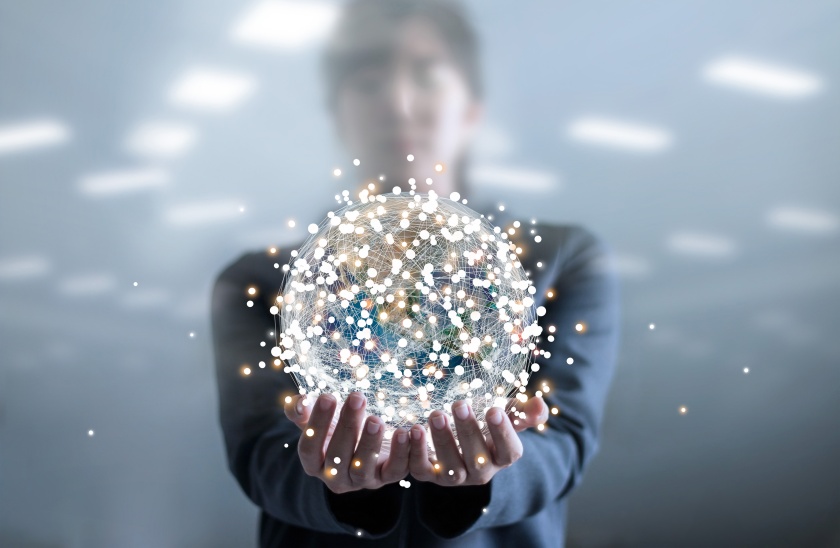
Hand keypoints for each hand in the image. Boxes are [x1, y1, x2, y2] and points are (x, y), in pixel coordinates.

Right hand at [284, 391, 410, 493]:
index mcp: (314, 464)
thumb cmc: (337, 429)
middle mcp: (335, 478)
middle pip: (338, 456)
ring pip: (363, 468)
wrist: (367, 444)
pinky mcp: (387, 478)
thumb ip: (303, 411)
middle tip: (356, 398)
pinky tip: (403, 432)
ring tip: (376, 420)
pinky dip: (400, 453)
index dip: (316, 424)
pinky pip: (394, 470)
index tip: (327, 396)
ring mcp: (361, 481)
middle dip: (347, 426)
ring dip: (370, 444)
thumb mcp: (320, 420)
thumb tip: (297, 401)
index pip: (309, 449)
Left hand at [408, 396, 548, 486]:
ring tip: (436, 414)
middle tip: (460, 404)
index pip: (509, 452)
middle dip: (468, 432)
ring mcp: (454, 477)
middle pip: (478, 460)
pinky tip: (411, 430)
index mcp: (502, 457)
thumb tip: (540, 405)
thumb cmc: (485, 423)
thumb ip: (523, 412)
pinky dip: (415, 452)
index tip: (495, 410)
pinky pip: (420, 470)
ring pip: (450, 468)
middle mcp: (480, 472)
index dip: (503, 434)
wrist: (456, 437)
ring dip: (442, 442)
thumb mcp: (505, 414)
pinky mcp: (429, 474)